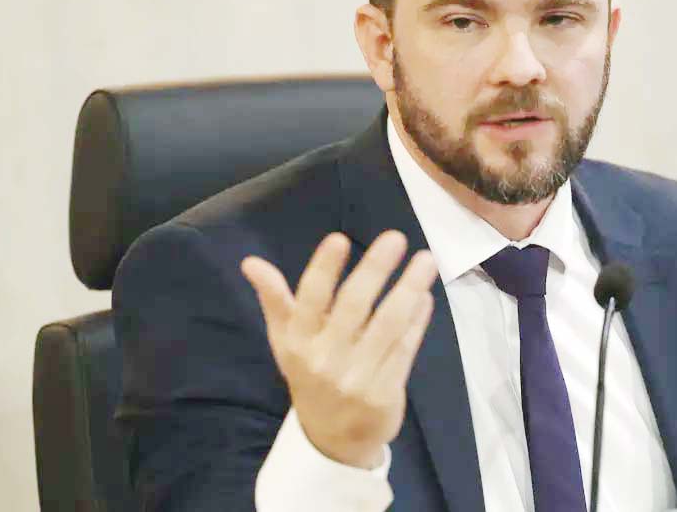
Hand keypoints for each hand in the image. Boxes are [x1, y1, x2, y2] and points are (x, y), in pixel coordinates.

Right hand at [241, 230, 437, 468]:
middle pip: (353, 307)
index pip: (309, 300)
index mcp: (297, 343)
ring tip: (425, 260)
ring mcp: (357, 379)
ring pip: (388, 325)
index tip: (339, 238)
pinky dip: (418, 320)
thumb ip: (275, 300)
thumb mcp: (286, 341)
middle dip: (375, 269)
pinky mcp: (384, 393)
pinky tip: (425, 296)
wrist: (332, 438)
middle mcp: (324, 360)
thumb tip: (251, 262)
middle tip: (395, 238)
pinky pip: (405, 348)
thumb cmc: (310, 374)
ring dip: (409, 289)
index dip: (324, 269)